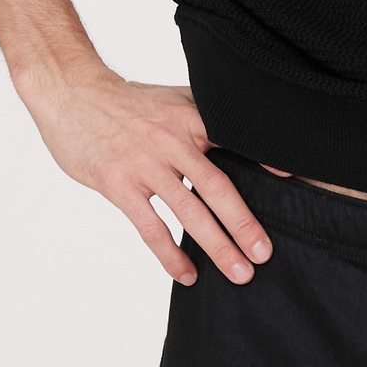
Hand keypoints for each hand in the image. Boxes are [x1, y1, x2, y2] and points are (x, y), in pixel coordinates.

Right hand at [22, 64, 289, 286]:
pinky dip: (170, 254)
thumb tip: (253, 142)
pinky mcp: (119, 184)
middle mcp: (172, 140)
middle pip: (216, 188)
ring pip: (188, 212)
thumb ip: (211, 117)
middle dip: (243, 224)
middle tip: (264, 254)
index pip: (235, 140)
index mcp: (191, 117)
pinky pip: (150, 227)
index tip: (294, 183)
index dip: (264, 160)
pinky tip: (186, 273)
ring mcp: (144, 164)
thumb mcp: (175, 98)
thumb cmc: (130, 102)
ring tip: (237, 273)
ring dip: (215, 247)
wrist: (73, 93)